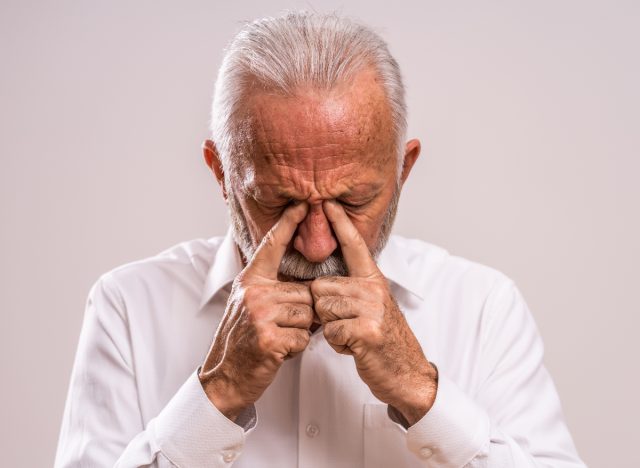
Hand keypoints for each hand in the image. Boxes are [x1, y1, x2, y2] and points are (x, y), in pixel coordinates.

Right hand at [199, 202, 313, 420]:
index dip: (289, 223)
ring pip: (308, 315)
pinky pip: (304, 337)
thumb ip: (269, 288)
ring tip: (278, 338)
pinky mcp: (268, 338)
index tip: (304, 205)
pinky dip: (296, 348)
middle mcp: (254, 293)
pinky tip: (278, 351)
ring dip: (299, 332)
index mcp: (250, 281)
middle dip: (302, 314)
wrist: (224, 376)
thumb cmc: (241, 341)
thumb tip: (303, 281)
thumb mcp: (247, 305)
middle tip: (280, 328)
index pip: (272, 246)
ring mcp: (260, 315)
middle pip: (305, 292)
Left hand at [311, 200, 436, 425]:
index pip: (354, 245)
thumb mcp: (373, 307)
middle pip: (321, 287)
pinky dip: (338, 345)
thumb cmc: (383, 340)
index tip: (326, 203)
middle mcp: (373, 289)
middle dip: (325, 311)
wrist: (407, 372)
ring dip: (332, 329)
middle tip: (348, 324)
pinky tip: (355, 347)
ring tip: (352, 335)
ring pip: (322, 310)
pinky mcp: (367, 330)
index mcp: (374, 280)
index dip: (339, 224)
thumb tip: (322, 284)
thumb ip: (353, 290)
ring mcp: (372, 309)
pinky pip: (330, 332)